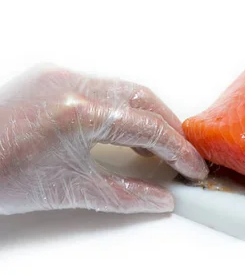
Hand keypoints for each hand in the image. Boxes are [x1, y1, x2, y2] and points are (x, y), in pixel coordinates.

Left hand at [0, 64, 207, 214]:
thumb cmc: (0, 178)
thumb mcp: (72, 192)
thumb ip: (126, 195)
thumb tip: (162, 199)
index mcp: (78, 112)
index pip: (147, 127)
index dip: (179, 150)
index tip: (194, 168)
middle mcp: (71, 84)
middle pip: (143, 98)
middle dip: (170, 128)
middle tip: (184, 157)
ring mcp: (60, 76)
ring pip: (125, 89)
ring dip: (149, 117)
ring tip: (161, 148)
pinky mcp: (52, 77)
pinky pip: (104, 88)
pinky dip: (124, 110)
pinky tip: (129, 133)